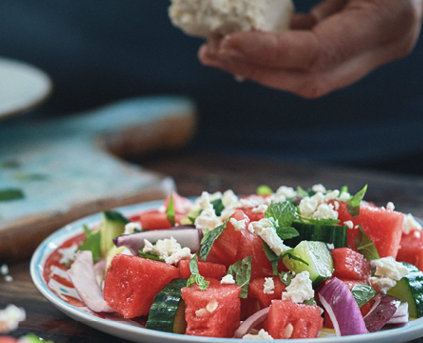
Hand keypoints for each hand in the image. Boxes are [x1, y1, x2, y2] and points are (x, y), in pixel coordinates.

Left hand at [198, 0, 422, 96]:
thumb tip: (249, 7)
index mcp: (389, 21)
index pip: (317, 54)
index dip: (269, 52)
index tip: (228, 41)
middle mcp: (381, 45)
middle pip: (305, 77)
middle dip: (253, 68)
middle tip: (211, 53)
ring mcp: (366, 47)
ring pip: (300, 73)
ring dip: (254, 64)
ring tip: (212, 50)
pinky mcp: (349, 39)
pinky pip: (303, 54)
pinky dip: (270, 50)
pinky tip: (237, 41)